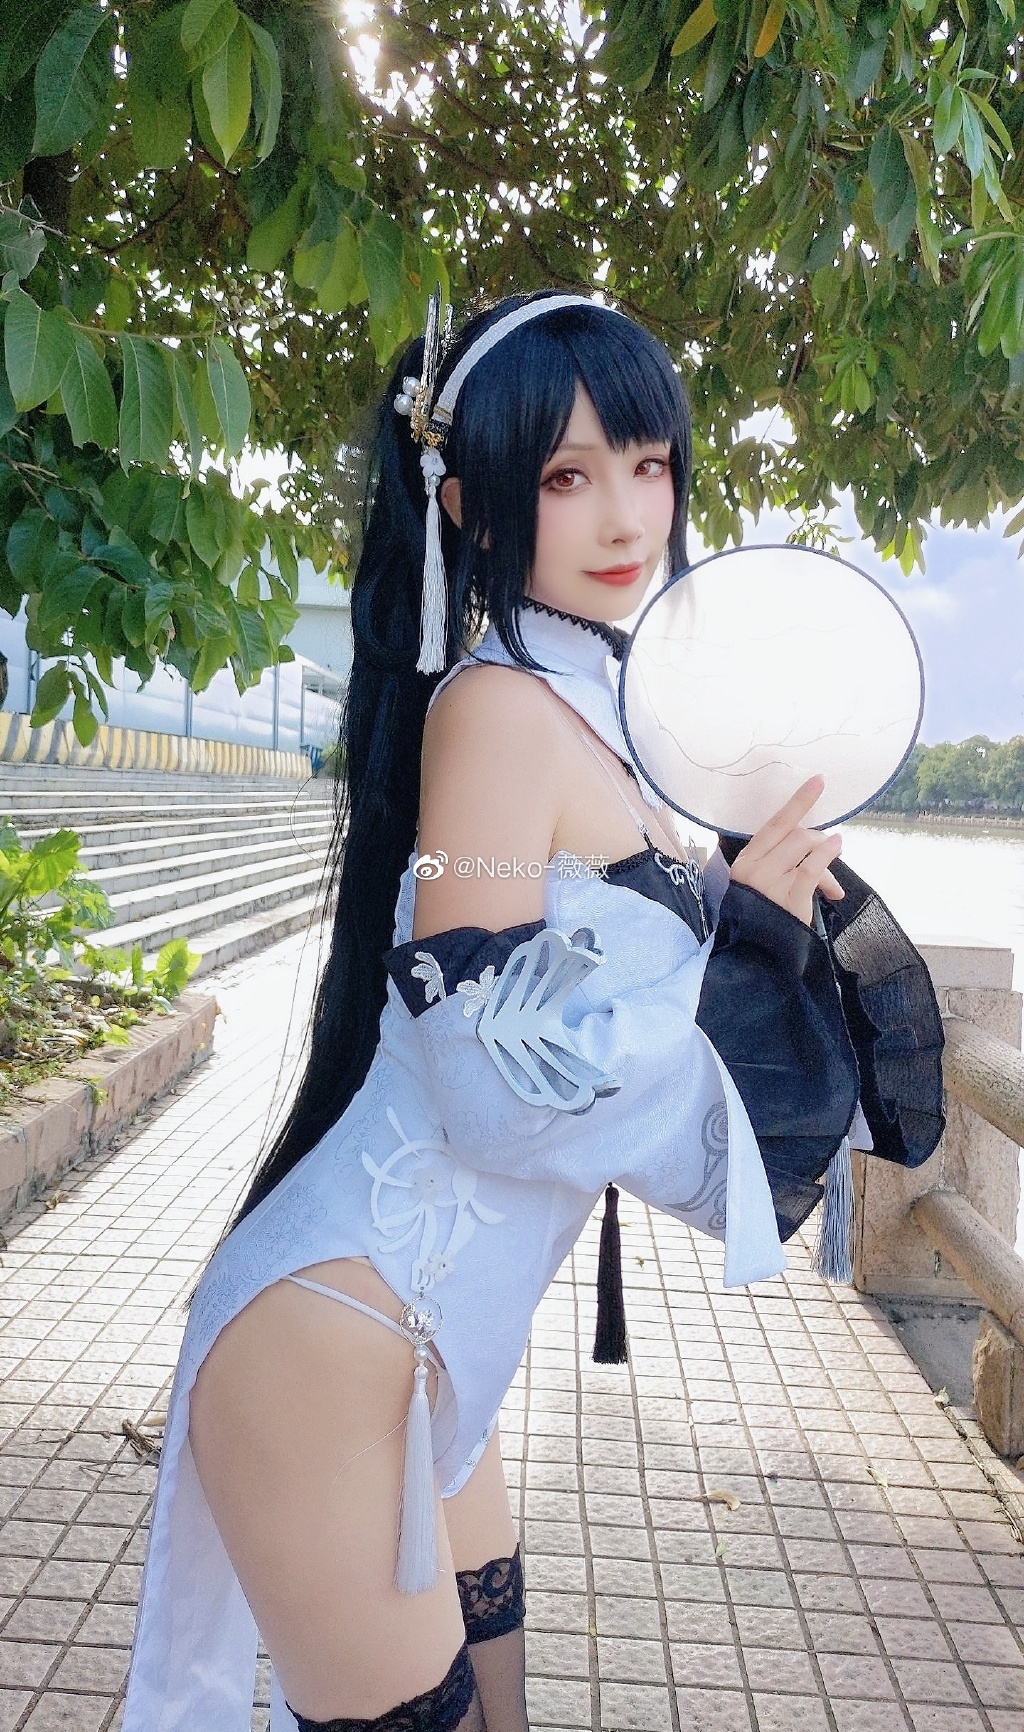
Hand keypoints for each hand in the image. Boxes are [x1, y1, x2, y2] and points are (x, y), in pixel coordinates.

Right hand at [728, 776, 844, 926]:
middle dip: (817, 836)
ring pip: (804, 846)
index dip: (798, 801)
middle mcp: (754, 868)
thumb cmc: (763, 915)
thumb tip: (818, 842)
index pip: (773, 824)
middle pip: (794, 833)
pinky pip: (811, 869)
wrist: (756, 953)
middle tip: (829, 846)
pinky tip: (837, 848)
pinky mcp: (789, 899)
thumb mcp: (763, 883)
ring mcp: (770, 883)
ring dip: (825, 849)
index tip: (818, 781)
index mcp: (746, 860)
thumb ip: (781, 860)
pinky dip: (827, 855)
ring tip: (834, 869)